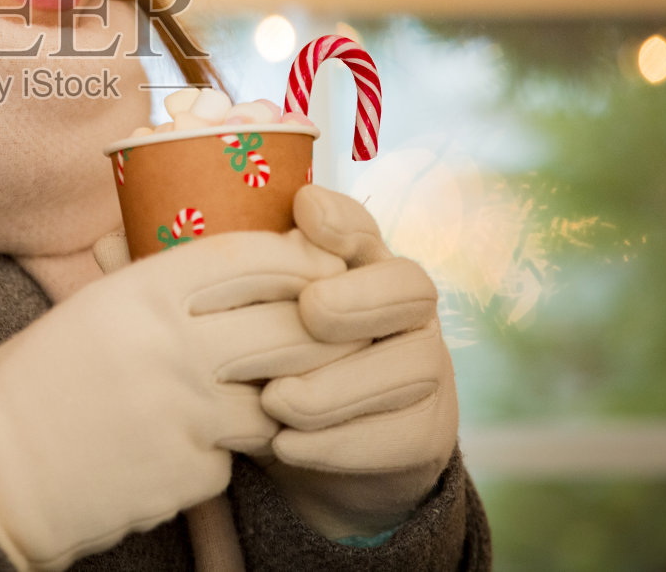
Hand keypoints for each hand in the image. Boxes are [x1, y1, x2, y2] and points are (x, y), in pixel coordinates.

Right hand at [0, 230, 343, 570]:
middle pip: (287, 326)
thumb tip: (231, 266)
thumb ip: (155, 288)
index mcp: (137, 293)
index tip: (318, 260)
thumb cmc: (31, 386)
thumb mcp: (88, 310)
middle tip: (331, 327)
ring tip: (265, 389)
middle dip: (319, 327)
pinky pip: (235, 455)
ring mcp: (185, 415)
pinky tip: (187, 445)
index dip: (295, 257)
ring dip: (280, 395)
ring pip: (277, 397)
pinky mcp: (191, 475)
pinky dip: (223, 450)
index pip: (247, 258)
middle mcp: (169, 347)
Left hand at [261, 185, 458, 540]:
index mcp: (364, 269)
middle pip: (410, 288)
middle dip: (360, 298)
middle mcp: (406, 311)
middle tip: (310, 311)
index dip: (343, 218)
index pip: (366, 230)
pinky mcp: (429, 432)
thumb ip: (251, 279)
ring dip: (336, 385)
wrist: (304, 453)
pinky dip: (340, 443)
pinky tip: (287, 445)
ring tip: (274, 400)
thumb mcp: (253, 321)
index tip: (304, 211)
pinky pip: (400, 435)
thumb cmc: (270, 365)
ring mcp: (427, 370)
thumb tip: (236, 223)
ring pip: (408, 367)